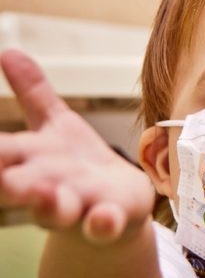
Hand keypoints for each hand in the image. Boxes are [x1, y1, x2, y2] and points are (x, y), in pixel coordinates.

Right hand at [0, 50, 154, 242]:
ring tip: (43, 192)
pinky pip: (103, 225)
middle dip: (8, 181)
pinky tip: (103, 217)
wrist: (119, 208)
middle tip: (1, 175)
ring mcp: (78, 206)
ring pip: (55, 209)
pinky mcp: (111, 218)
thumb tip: (9, 52)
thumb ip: (34, 94)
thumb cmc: (78, 167)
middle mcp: (46, 187)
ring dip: (47, 202)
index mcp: (29, 162)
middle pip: (19, 185)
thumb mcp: (56, 126)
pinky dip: (102, 223)